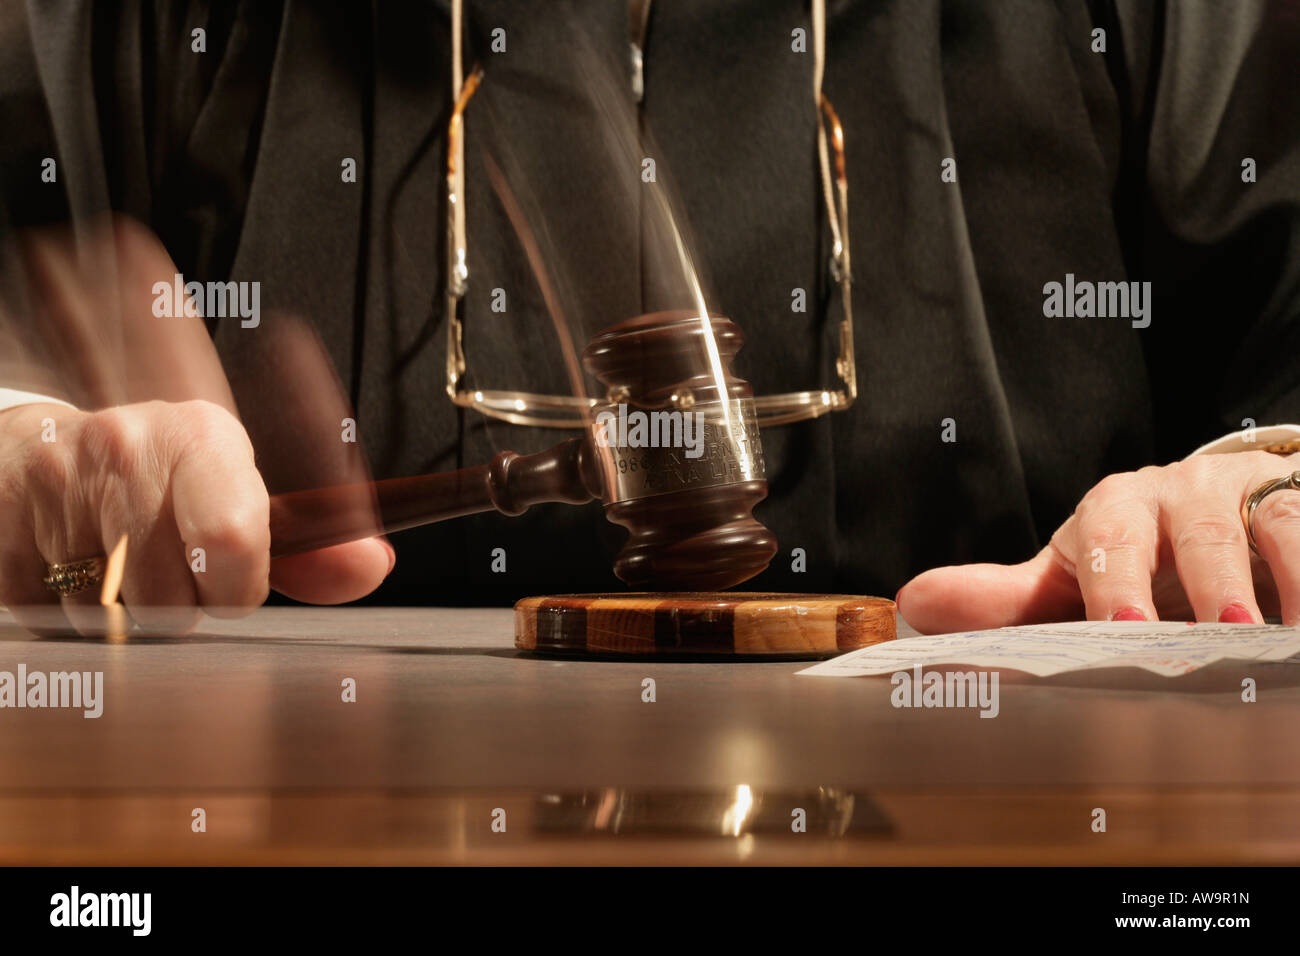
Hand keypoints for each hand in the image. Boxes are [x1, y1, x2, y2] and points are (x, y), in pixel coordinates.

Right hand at [0, 400, 391, 635]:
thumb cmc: (164, 480)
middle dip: (179, 607)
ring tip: (119, 562)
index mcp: (202, 436)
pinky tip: (74, 565)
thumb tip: (370, 568)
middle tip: (170, 568)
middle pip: (169, 601)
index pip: (234, 538)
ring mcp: (58, 486)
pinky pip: (48, 618)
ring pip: (109, 619)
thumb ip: (310, 551)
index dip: (238, 587)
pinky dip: (65, 612)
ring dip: (121, 614)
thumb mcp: (240, 497)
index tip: (234, 581)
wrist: (46, 447)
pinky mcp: (5, 526)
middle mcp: (128, 449)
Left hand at [897, 452, 1299, 632]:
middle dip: (1207, 580)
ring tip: (1285, 636)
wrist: (1213, 508)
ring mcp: (1247, 496)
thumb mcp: (1069, 575)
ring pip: (1271, 523)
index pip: (1109, 538)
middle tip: (1219, 632)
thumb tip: (913, 602)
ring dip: (1283, 576)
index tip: (1122, 630)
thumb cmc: (1130, 554)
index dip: (1115, 582)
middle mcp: (1181, 493)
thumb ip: (1004, 597)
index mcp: (1113, 509)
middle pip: (1196, 529)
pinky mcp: (1298, 504)